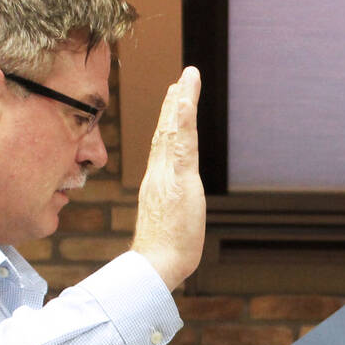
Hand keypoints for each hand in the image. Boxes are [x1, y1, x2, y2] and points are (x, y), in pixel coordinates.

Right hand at [131, 67, 204, 289]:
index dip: (168, 121)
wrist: (156, 267)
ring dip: (181, 100)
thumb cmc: (162, 254)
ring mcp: (167, 174)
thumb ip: (169, 211)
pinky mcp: (179, 180)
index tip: (173, 100)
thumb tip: (173, 212)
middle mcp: (158, 174)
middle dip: (174, 103)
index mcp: (156, 183)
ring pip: (174, 130)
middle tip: (182, 79)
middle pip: (165, 131)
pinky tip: (185, 98)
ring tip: (188, 77)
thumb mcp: (167, 224)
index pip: (162, 145)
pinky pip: (182, 143)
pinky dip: (183, 118)